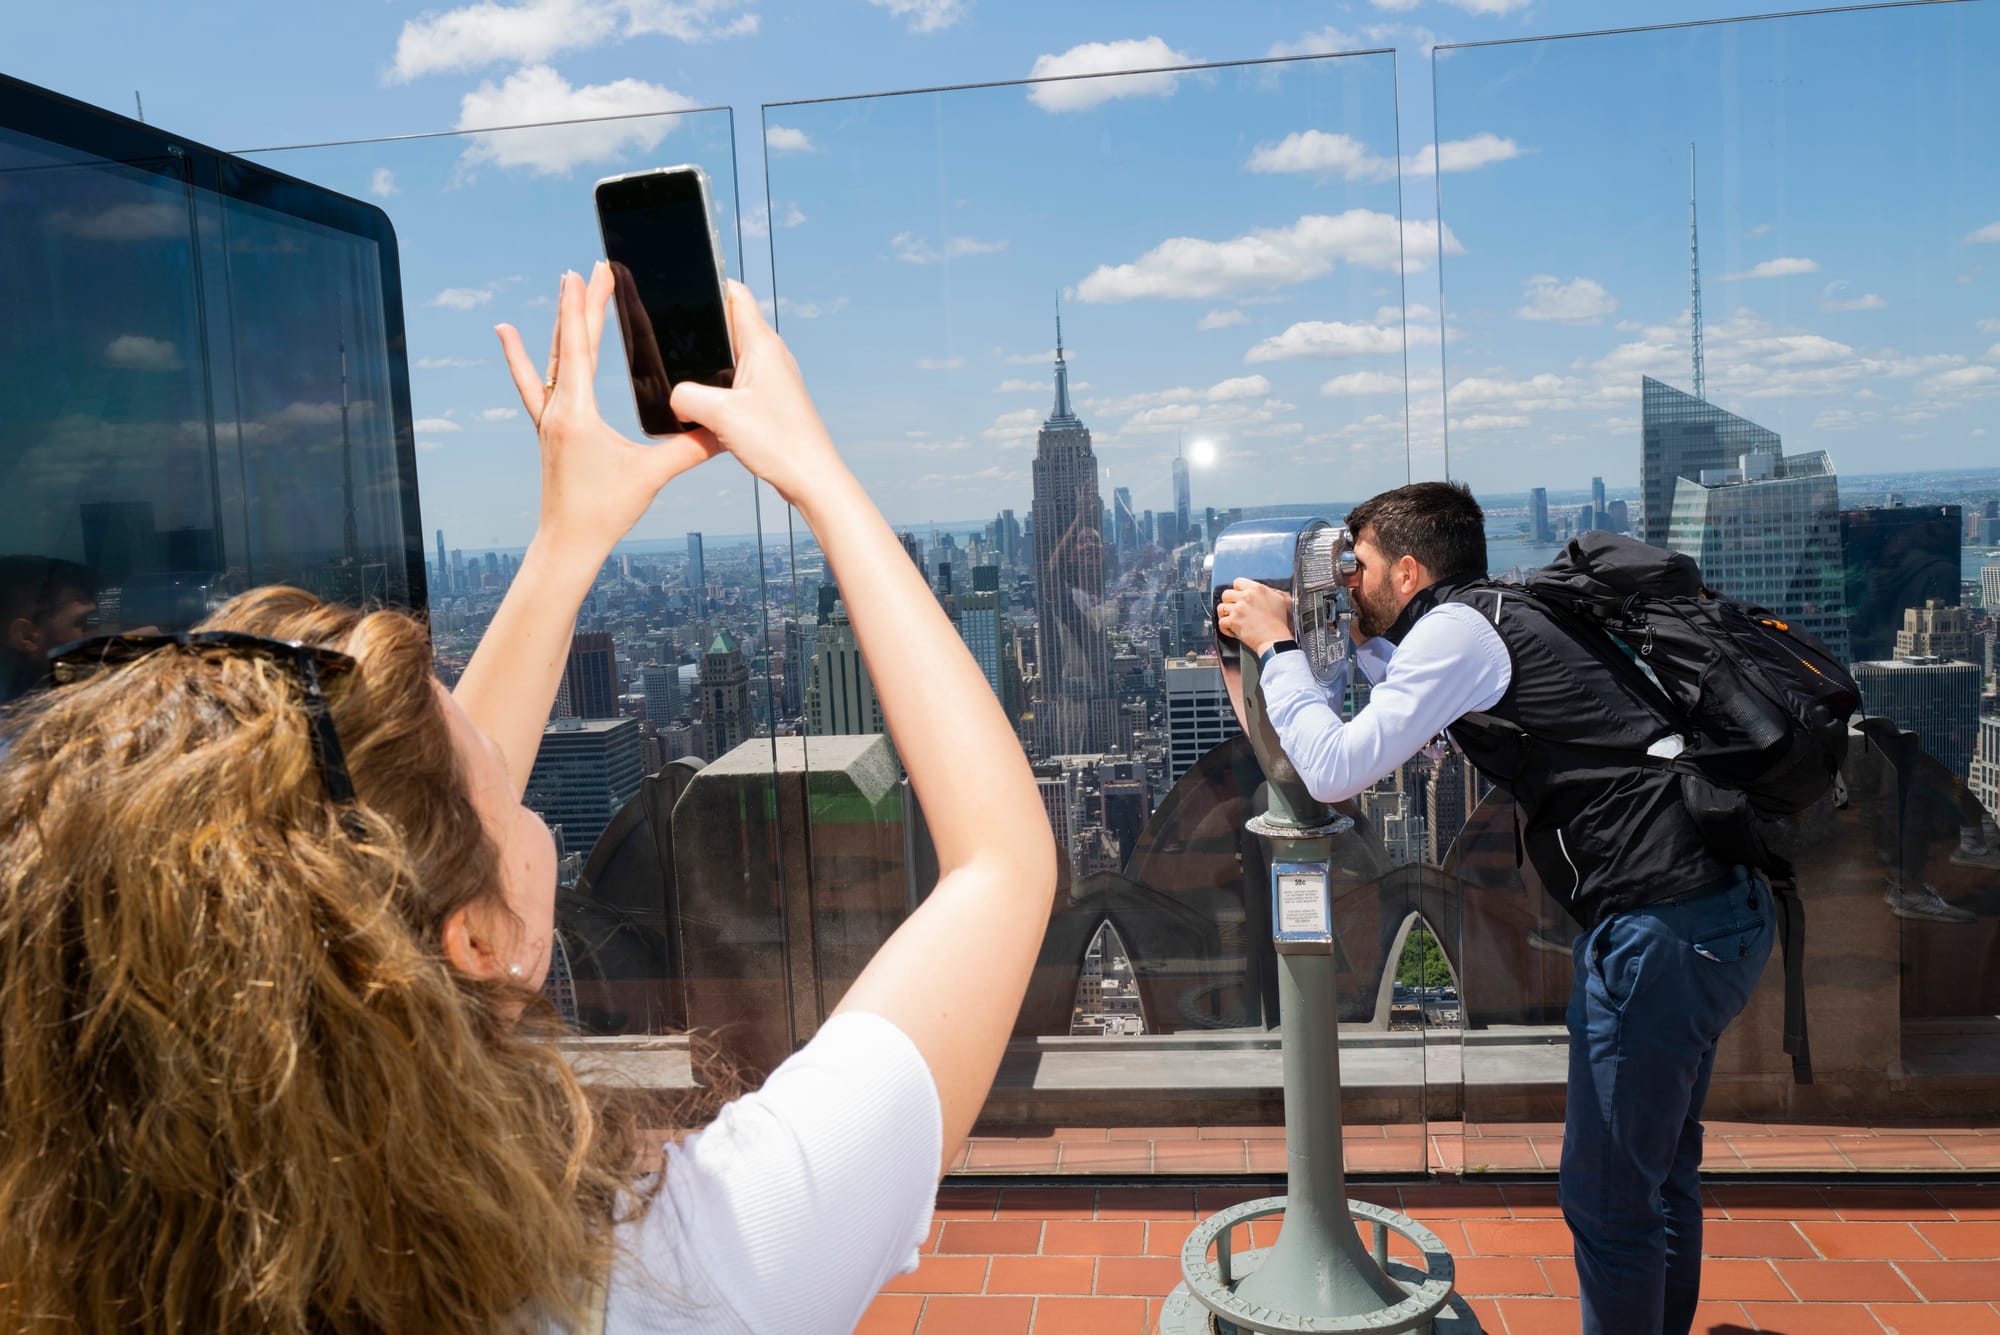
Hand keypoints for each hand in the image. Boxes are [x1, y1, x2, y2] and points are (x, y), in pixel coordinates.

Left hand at [495, 264, 720, 556]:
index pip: (580, 348)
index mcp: (578, 414)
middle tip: (595, 269)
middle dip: (583, 304)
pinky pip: (532, 383)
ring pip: (553, 359)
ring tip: (566, 289)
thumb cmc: (604, 512)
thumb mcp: (651, 476)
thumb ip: (689, 449)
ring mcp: (549, 419)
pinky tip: (507, 333)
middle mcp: (557, 410)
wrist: (568, 542)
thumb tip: (726, 429)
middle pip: (569, 344)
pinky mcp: (549, 430)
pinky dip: (521, 356)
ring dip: (562, 323)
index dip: (583, 308)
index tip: (584, 273)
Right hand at [666, 281, 847, 509]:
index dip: (710, 283)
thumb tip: (674, 397)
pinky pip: (739, 381)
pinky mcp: (772, 400)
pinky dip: (720, 386)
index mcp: (762, 345)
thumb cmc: (779, 443)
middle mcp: (771, 355)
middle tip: (670, 337)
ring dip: (710, 361)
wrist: (812, 479)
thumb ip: (687, 397)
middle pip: (731, 324)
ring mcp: (773, 377)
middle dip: (703, 327)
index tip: (682, 286)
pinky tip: (704, 405)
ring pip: (734, 356)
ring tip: (683, 372)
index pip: (736, 294)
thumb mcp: (720, 416)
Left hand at [1215, 579, 1293, 656]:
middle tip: (1234, 609)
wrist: (1275, 639)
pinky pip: (1221, 622)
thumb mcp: (1279, 600)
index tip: (1239, 597)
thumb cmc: (1279, 623)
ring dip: (1225, 614)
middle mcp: (1246, 597)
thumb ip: (1268, 592)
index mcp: (1257, 589)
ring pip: (1221, 607)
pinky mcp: (1233, 621)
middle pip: (1226, 594)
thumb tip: (1262, 592)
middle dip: (1229, 602)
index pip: (1238, 582)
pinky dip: (1225, 628)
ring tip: (1231, 619)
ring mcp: (1238, 608)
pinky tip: (1232, 630)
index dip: (1237, 590)